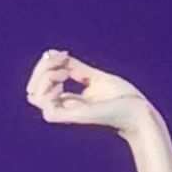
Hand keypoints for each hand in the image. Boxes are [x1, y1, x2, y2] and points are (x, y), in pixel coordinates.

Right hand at [24, 51, 158, 138]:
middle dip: (42, 68)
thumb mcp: (96, 77)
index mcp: (69, 101)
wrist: (138, 111)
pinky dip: (48, 87)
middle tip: (63, 60)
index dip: (46, 65)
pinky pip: (45, 107)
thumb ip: (76, 69)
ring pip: (34, 97)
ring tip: (65, 71)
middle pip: (33, 90)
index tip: (64, 54)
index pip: (41, 85)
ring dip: (44, 76)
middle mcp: (65, 108)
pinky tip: (65, 79)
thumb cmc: (124, 98)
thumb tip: (55, 54)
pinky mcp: (72, 117)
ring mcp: (68, 113)